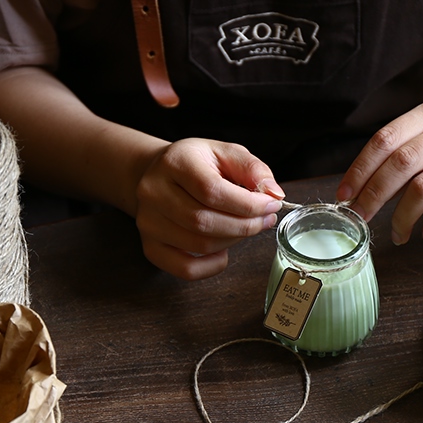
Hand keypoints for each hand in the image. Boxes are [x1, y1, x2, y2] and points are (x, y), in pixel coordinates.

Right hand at [133, 138, 285, 279]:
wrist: (160, 175)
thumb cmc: (197, 165)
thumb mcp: (226, 153)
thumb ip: (253, 169)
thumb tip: (274, 194)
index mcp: (175, 162)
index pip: (211, 191)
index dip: (247, 204)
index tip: (270, 205)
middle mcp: (154, 192)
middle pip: (204, 221)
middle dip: (245, 225)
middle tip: (264, 220)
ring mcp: (148, 222)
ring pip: (199, 245)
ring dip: (233, 241)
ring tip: (245, 228)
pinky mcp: (150, 247)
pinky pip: (186, 269)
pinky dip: (212, 266)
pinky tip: (223, 250)